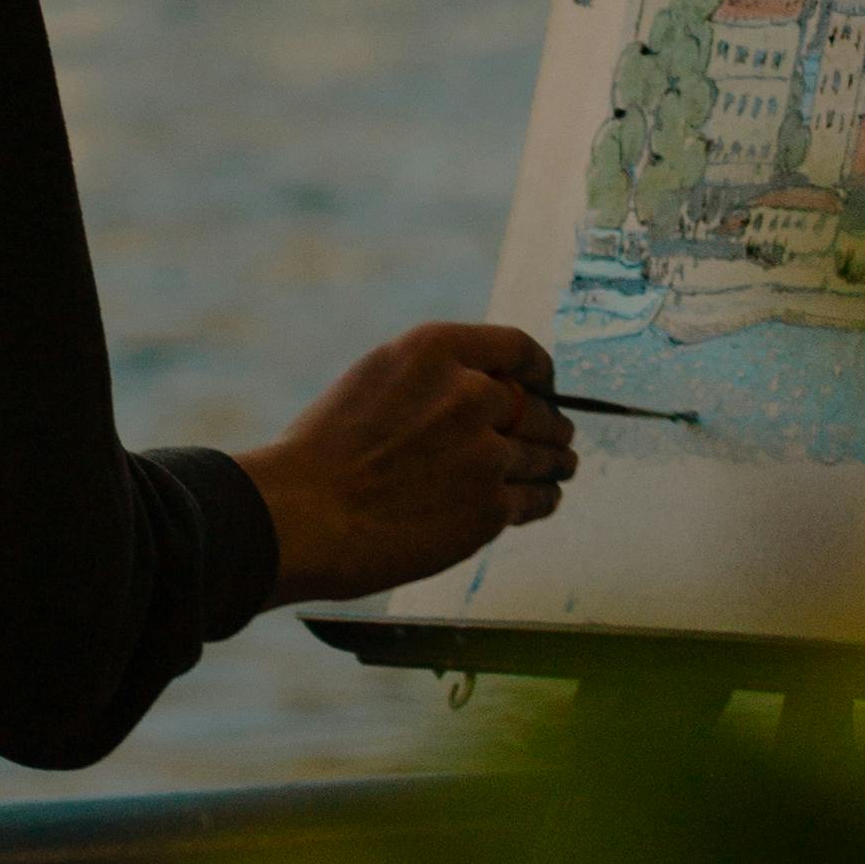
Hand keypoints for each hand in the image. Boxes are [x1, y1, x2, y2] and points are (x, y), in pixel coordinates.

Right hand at [237, 322, 575, 606]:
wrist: (303, 514)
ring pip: (544, 455)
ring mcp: (485, 454)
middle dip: (551, 423)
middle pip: (538, 408)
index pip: (518, 349)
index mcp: (437, 351)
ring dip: (555, 461)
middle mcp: (470, 394)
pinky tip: (544, 498)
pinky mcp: (489, 509)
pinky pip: (536, 499)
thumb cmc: (324, 450)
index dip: (540, 370)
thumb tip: (482, 386)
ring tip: (561, 465)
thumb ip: (434, 375)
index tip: (545, 385)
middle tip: (559, 435)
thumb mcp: (378, 377)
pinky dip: (544, 499)